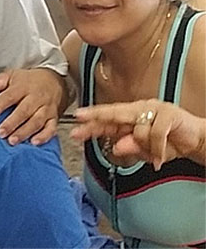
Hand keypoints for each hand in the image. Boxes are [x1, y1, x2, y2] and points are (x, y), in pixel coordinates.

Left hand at [0, 67, 65, 145]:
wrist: (54, 81)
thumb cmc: (28, 82)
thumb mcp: (11, 76)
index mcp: (23, 87)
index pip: (9, 96)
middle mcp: (36, 98)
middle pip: (24, 111)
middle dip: (11, 123)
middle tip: (0, 133)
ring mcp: (46, 109)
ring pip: (36, 121)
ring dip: (24, 132)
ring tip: (12, 140)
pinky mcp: (54, 118)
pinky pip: (51, 128)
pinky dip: (44, 136)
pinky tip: (34, 142)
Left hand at [71, 99, 205, 168]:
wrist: (197, 140)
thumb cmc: (169, 143)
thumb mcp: (146, 151)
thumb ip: (131, 148)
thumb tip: (116, 147)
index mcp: (131, 117)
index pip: (108, 118)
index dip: (92, 118)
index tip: (75, 120)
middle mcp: (140, 109)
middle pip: (114, 113)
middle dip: (96, 117)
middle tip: (80, 119)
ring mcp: (154, 109)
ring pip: (137, 129)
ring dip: (145, 148)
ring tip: (154, 157)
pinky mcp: (169, 114)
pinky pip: (156, 133)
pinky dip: (157, 149)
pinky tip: (159, 159)